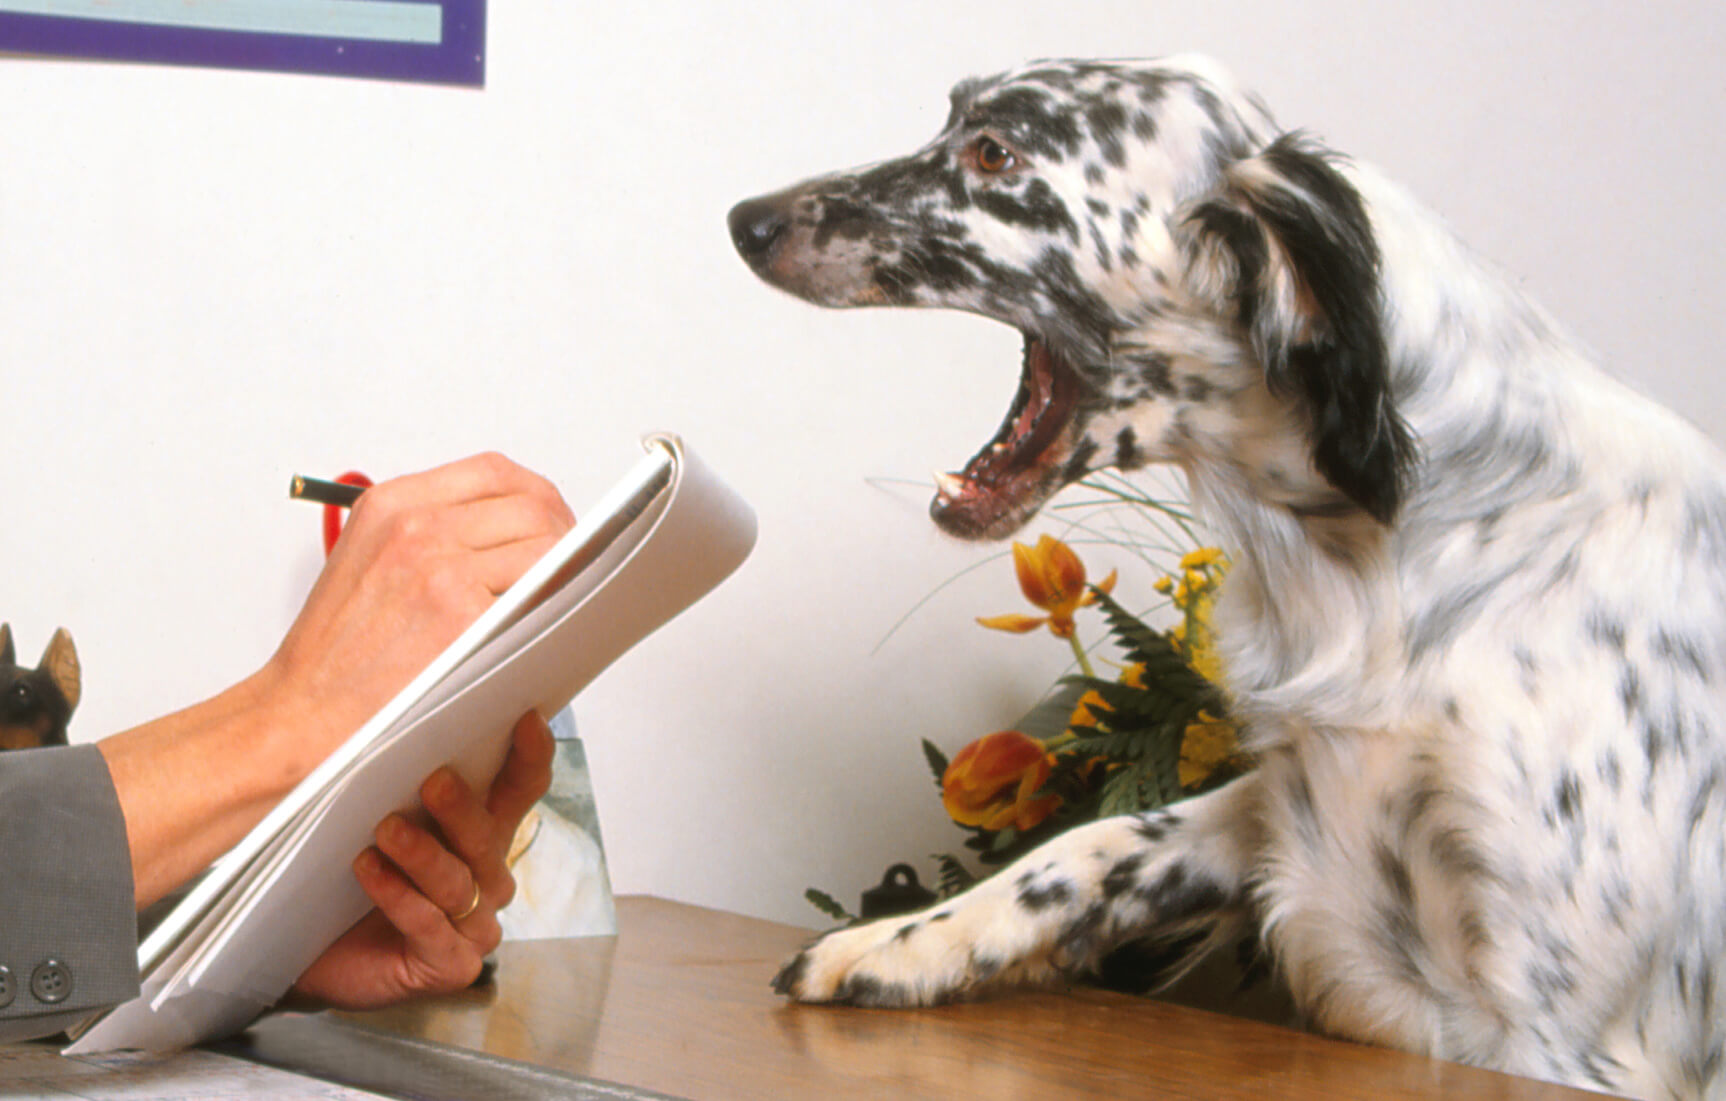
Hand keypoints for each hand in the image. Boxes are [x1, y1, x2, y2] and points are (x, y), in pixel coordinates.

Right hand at [103, 454, 573, 909]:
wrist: (304, 718)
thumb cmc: (337, 656)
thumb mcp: (369, 559)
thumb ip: (432, 533)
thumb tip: (512, 533)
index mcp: (392, 504)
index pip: (495, 473)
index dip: (536, 497)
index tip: (550, 522)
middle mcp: (416, 526)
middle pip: (533, 505)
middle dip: (563, 536)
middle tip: (570, 570)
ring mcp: (441, 568)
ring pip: (547, 548)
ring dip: (562, 575)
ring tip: (554, 603)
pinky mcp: (463, 616)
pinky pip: (539, 597)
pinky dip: (551, 611)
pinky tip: (542, 629)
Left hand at [290, 710, 556, 1009]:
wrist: (307, 952)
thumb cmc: (345, 879)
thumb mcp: (371, 818)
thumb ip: (394, 779)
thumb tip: (384, 715)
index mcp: (481, 834)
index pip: (521, 790)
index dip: (531, 756)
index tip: (527, 719)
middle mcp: (487, 879)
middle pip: (489, 838)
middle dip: (463, 808)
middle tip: (433, 780)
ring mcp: (474, 926)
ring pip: (459, 884)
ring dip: (423, 855)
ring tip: (385, 830)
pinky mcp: (450, 965)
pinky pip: (432, 928)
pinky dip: (401, 899)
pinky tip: (370, 873)